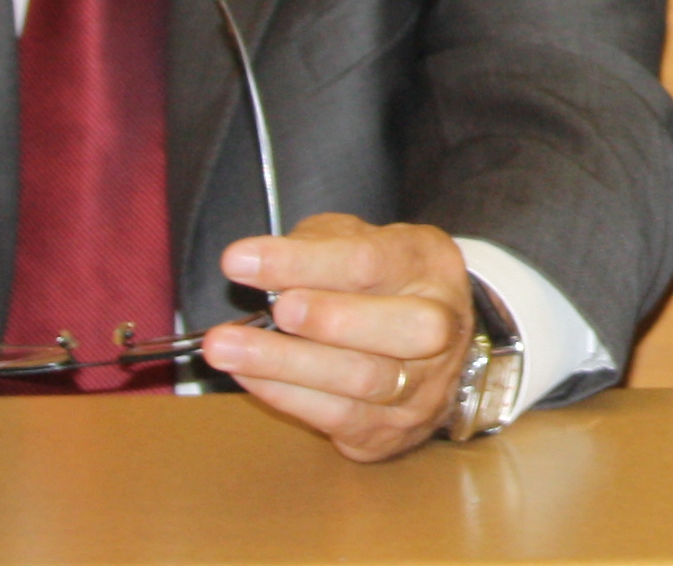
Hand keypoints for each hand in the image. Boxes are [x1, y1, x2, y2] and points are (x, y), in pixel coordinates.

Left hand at [203, 214, 470, 463]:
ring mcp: (426, 384)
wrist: (427, 350)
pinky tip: (250, 376)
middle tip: (278, 310)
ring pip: (364, 379)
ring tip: (228, 348)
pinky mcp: (394, 429)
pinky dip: (286, 394)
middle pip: (403, 327)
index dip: (304, 262)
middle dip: (332, 318)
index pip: (371, 260)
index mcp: (430, 265)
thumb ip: (313, 246)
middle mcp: (444, 325)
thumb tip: (255, 262)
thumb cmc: (379, 286)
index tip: (242, 261)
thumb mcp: (354, 243)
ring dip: (288, 364)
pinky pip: (340, 416)